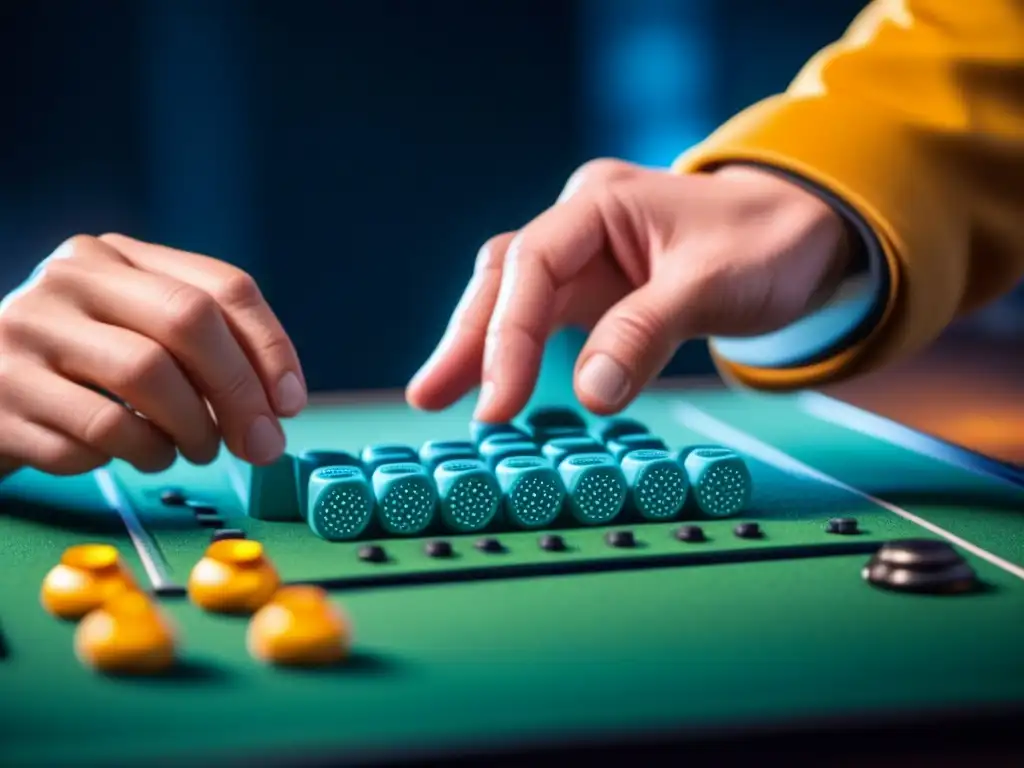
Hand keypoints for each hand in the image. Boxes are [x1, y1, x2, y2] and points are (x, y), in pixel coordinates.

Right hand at [0, 234, 306, 476]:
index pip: (222, 286)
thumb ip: (201, 350)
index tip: (290, 403)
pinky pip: (94, 436)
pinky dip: (131, 455)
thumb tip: (276, 405)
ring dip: (190, 430)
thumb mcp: (132, 333)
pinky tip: (129, 454)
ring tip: (191, 450)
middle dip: (240, 392)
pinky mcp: (0, 394)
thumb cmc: (77, 369)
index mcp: (116, 257)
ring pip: (145, 377)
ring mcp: (26, 332)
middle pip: (189, 322)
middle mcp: (69, 281)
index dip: (270, 347)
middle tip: (260, 444)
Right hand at [406, 160, 850, 421]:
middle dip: (468, 338)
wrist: (807, 237)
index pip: (533, 263)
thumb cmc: (768, 245)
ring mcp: (586, 258)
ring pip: (514, 298)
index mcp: (601, 203)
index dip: (509, 333)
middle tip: (430, 396)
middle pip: (505, 277)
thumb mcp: (713, 285)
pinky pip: (542, 322)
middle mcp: (582, 225)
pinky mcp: (597, 292)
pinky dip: (516, 355)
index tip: (500, 400)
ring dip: (478, 347)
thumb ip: (647, 333)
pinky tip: (492, 387)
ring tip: (435, 395)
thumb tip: (589, 396)